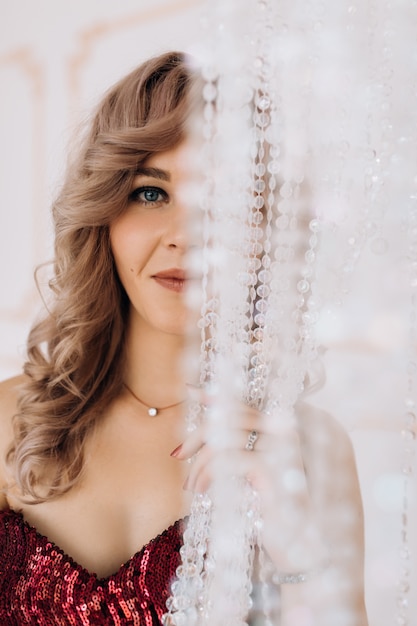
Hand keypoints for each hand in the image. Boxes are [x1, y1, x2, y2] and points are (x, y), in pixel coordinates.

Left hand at [171, 395, 325, 572]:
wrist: (302, 545)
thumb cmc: (276, 510)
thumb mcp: (255, 474)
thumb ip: (238, 448)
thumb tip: (205, 431)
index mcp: (283, 425)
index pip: (243, 402)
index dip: (215, 395)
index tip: (190, 391)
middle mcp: (286, 428)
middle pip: (228, 416)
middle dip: (198, 435)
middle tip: (178, 454)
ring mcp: (281, 444)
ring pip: (223, 438)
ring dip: (199, 463)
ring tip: (192, 486)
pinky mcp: (272, 465)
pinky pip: (225, 460)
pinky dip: (206, 474)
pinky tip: (202, 491)